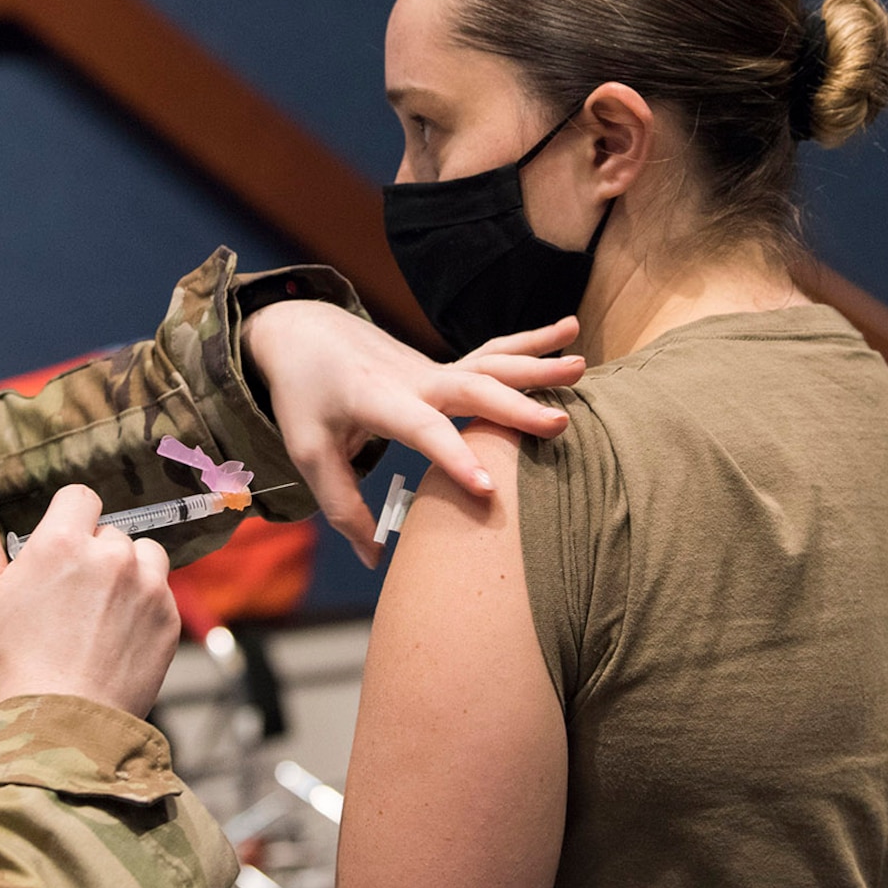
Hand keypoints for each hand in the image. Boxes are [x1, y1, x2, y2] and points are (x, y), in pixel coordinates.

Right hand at [0, 462, 179, 715]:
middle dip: (91, 555)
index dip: (64, 525)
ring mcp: (149, 586)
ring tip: (93, 617)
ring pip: (141, 556)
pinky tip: (112, 637)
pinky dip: (141, 607)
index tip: (52, 559)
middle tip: (64, 602)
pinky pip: (160, 593)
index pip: (79, 497)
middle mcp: (114, 554)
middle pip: (109, 531)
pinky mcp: (170, 619)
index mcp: (65, 540)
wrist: (61, 726)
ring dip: (124, 573)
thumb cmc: (11, 660)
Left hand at [240, 302, 584, 565]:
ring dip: (535, 365)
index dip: (454, 458)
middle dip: (514, 407)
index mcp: (376, 399)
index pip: (422, 430)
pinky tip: (568, 329)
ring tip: (583, 366)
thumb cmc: (305, 396)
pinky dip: (531, 342)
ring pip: (490, 364)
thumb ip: (342, 505)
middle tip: (559, 426)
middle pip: (470, 389)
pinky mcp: (443, 366)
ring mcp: (432, 367)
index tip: (488, 489)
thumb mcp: (308, 452)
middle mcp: (412, 378)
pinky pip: (492, 354)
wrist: (304, 332)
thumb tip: (375, 557)